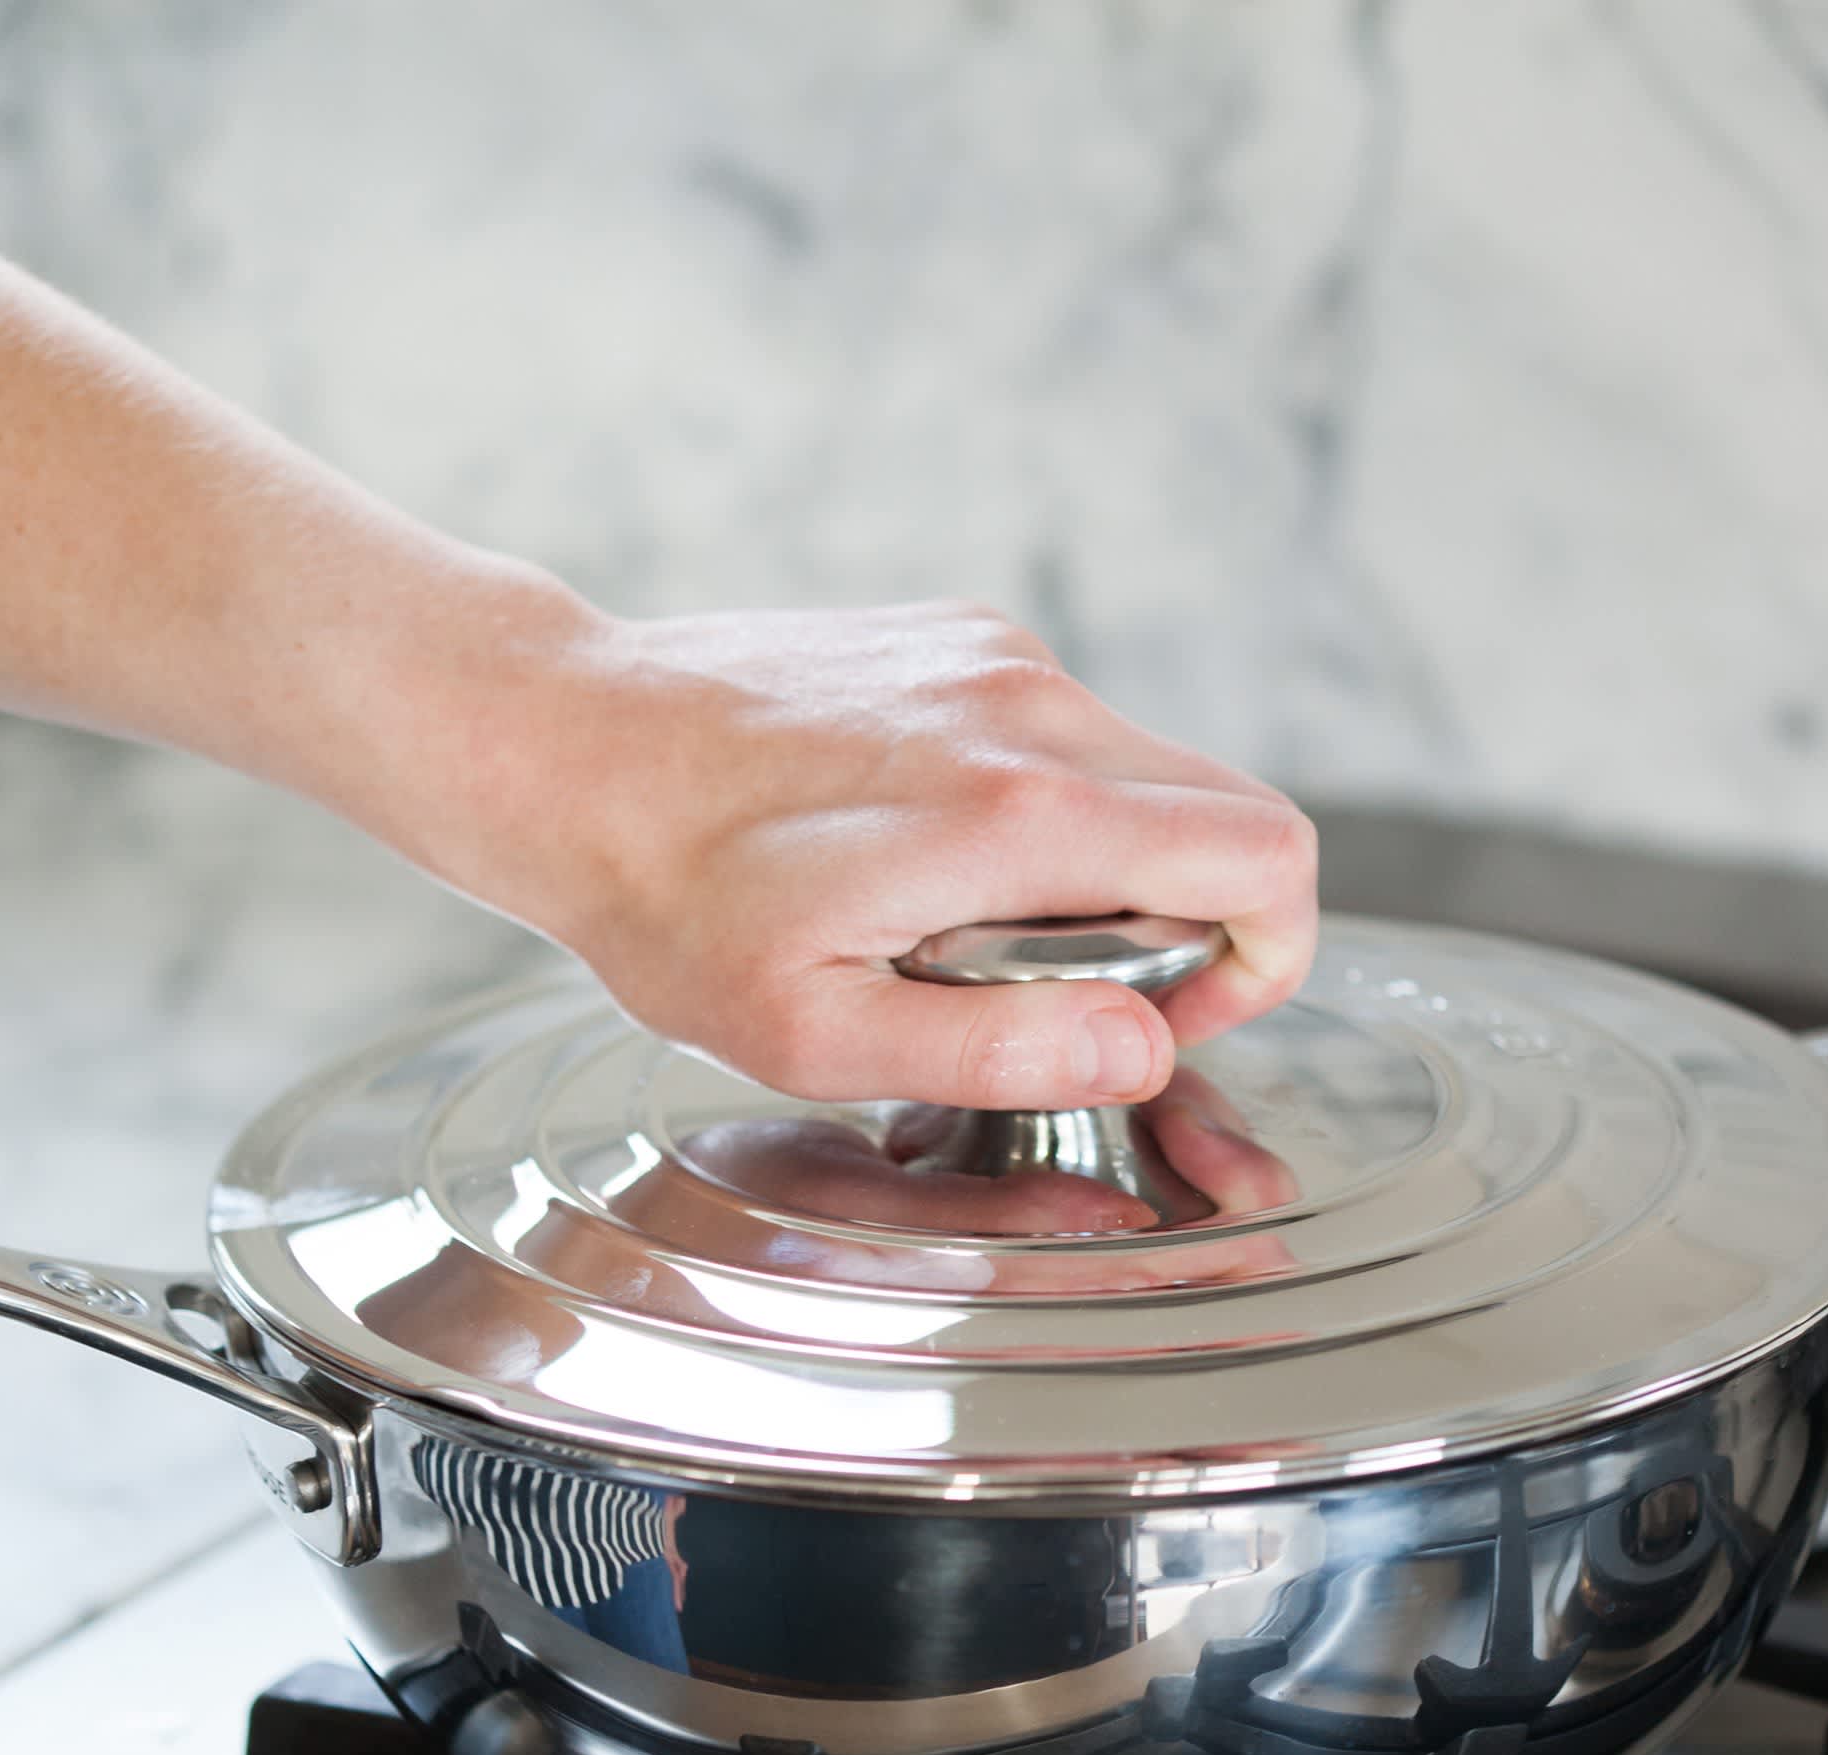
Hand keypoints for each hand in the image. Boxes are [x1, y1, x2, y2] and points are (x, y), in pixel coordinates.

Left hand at [397, 598, 1316, 1112]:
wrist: (562, 744)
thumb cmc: (667, 902)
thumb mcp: (815, 1032)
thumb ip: (999, 1048)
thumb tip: (1146, 1046)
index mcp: (1015, 808)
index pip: (1265, 860)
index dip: (1259, 965)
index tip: (1160, 1020)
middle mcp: (1028, 704)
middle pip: (1228, 814)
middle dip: (1189, 923)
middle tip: (1062, 993)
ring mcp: (995, 654)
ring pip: (1146, 777)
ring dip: (1102, 868)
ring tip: (959, 923)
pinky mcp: (959, 635)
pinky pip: (1066, 734)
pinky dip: (1038, 808)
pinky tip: (917, 852)